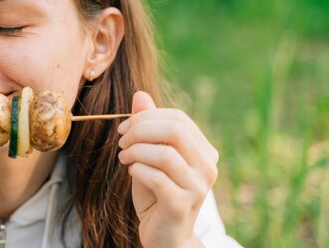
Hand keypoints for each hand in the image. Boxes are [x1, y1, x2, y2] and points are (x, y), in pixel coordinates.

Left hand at [117, 92, 218, 247]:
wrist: (165, 235)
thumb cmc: (157, 192)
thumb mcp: (151, 155)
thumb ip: (148, 126)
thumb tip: (140, 94)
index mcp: (204, 151)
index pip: (177, 118)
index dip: (146, 117)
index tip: (124, 127)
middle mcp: (207, 167)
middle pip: (174, 130)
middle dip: (140, 130)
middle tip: (122, 141)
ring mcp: (197, 188)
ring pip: (165, 154)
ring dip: (136, 151)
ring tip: (124, 157)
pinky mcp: (181, 206)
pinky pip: (156, 177)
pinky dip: (137, 169)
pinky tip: (131, 172)